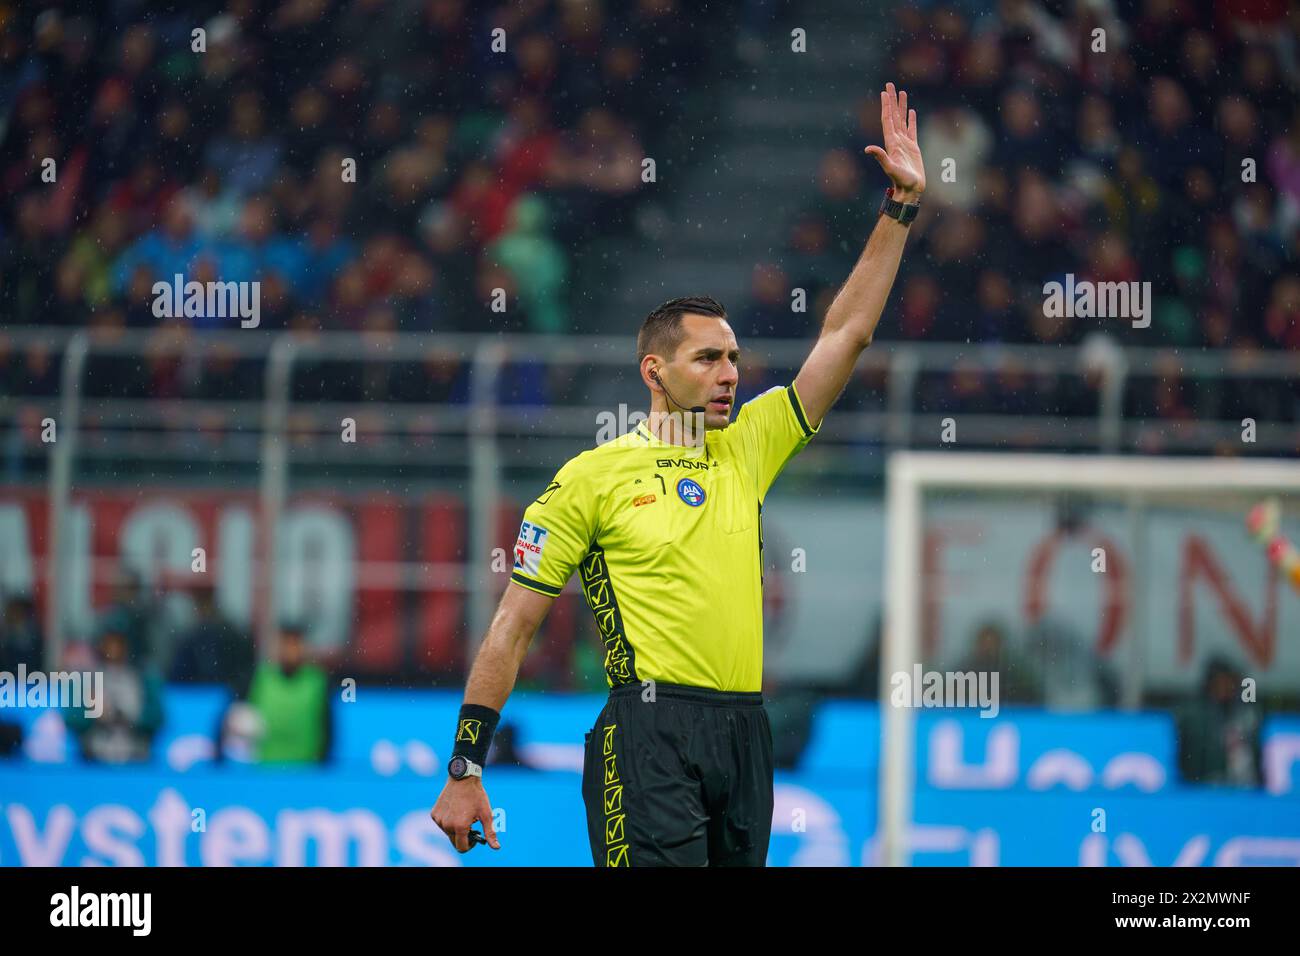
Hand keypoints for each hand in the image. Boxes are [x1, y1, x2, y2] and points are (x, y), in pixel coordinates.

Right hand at [431, 777, 500, 851]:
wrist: (463, 778)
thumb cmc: (476, 795)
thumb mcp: (486, 814)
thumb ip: (490, 832)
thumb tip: (496, 847)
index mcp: (460, 827)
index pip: (462, 848)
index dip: (470, 845)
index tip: (475, 837)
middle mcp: (447, 825)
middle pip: (455, 841)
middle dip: (463, 837)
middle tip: (471, 825)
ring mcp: (439, 819)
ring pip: (448, 833)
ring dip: (456, 828)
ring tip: (464, 815)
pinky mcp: (434, 814)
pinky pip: (442, 824)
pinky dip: (448, 821)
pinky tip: (455, 810)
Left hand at [864, 82, 925, 203]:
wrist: (910, 191)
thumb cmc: (901, 181)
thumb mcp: (890, 168)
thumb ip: (880, 157)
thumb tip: (867, 149)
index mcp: (891, 142)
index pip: (888, 119)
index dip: (886, 105)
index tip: (884, 91)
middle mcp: (896, 140)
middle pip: (893, 115)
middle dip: (891, 100)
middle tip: (890, 84)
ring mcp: (904, 143)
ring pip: (902, 120)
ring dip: (901, 106)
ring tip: (901, 92)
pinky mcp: (913, 148)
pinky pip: (912, 130)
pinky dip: (911, 119)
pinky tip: (911, 111)